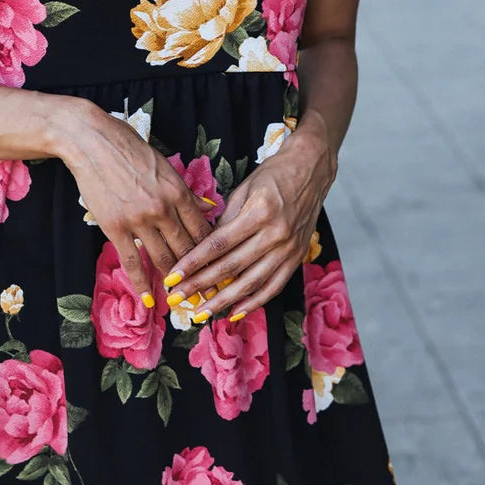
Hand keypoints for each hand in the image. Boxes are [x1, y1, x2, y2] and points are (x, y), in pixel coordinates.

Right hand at [60, 103, 214, 304]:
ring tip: (187, 302)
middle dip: (203, 275)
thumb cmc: (129, 148)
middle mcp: (163, 209)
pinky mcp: (115, 228)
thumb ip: (186, 190)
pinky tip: (150, 300)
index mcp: (179, 191)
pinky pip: (132, 261)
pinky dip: (142, 283)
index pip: (204, 230)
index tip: (223, 270)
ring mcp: (139, 220)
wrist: (91, 140)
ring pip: (164, 259)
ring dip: (177, 283)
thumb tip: (210, 205)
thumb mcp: (165, 165)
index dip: (215, 253)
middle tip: (214, 295)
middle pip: (189, 249)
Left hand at [166, 128, 334, 321]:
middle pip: (231, 267)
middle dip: (200, 286)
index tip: (173, 277)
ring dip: (223, 301)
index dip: (193, 263)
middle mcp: (276, 233)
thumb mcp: (244, 189)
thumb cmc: (273, 175)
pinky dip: (254, 303)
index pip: (218, 244)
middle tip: (177, 298)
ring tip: (201, 314)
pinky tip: (234, 313)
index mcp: (258, 212)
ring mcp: (289, 248)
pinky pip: (274, 286)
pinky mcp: (297, 257)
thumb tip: (203, 248)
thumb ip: (225, 220)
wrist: (311, 170)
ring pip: (251, 282)